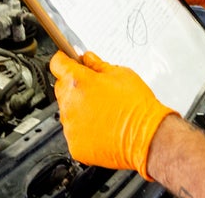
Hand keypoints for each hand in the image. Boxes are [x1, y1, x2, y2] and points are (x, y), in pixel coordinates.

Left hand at [49, 51, 176, 179]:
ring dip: (79, 109)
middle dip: (74, 86)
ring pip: (67, 111)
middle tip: (95, 90)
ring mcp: (70, 126)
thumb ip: (98, 64)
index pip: (58, 64)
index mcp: (78, 82)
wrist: (146, 135)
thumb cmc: (136, 105)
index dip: (64, 60)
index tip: (68, 61)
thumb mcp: (121, 73)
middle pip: (61, 87)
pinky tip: (101, 127)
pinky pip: (74, 132)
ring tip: (102, 111)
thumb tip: (88, 59)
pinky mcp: (75, 145)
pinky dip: (83, 129)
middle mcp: (69, 103)